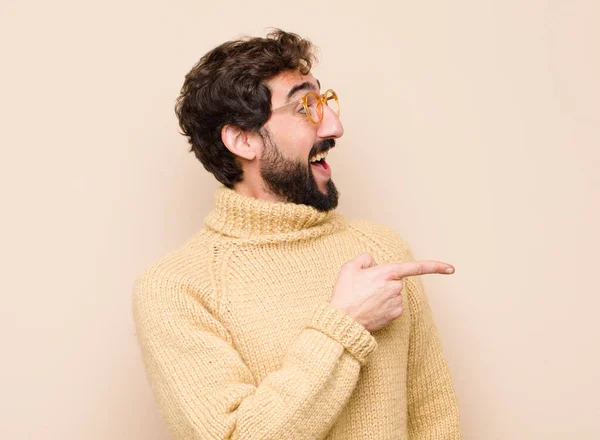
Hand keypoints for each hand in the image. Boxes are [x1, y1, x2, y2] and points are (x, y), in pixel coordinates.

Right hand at [331, 253, 453, 331]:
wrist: (343, 321)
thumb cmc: (344, 293)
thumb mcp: (349, 268)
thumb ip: (365, 259)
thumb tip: (374, 263)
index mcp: (387, 273)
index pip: (416, 267)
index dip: (436, 266)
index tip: (452, 269)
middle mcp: (396, 288)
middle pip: (395, 280)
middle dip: (383, 281)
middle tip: (364, 287)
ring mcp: (397, 303)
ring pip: (393, 293)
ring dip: (382, 294)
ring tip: (364, 299)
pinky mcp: (395, 315)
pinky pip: (392, 305)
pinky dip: (383, 305)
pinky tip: (370, 308)